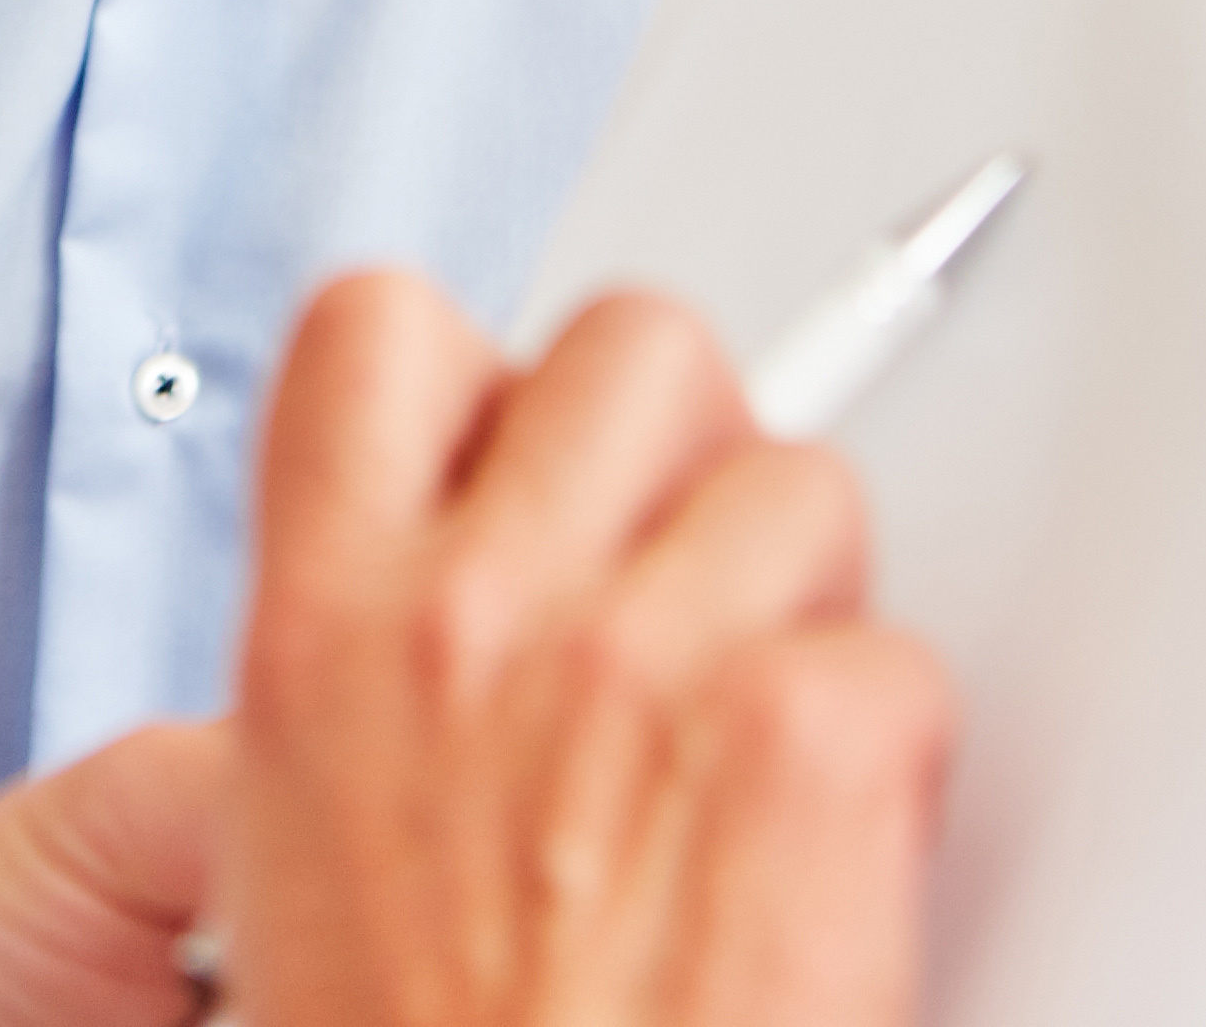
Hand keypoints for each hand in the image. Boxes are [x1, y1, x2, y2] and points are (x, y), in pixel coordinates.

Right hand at [214, 273, 948, 1026]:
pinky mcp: (809, 747)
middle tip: (683, 594)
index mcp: (324, 639)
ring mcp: (648, 667)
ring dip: (803, 602)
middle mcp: (477, 619)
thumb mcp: (304, 859)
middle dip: (683, 455)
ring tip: (759, 758)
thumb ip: (391, 680)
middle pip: (637, 349)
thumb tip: (497, 596)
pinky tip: (826, 872)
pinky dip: (893, 762)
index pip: (382, 333)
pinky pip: (901, 663)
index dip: (480, 379)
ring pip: (801, 484)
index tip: (520, 450)